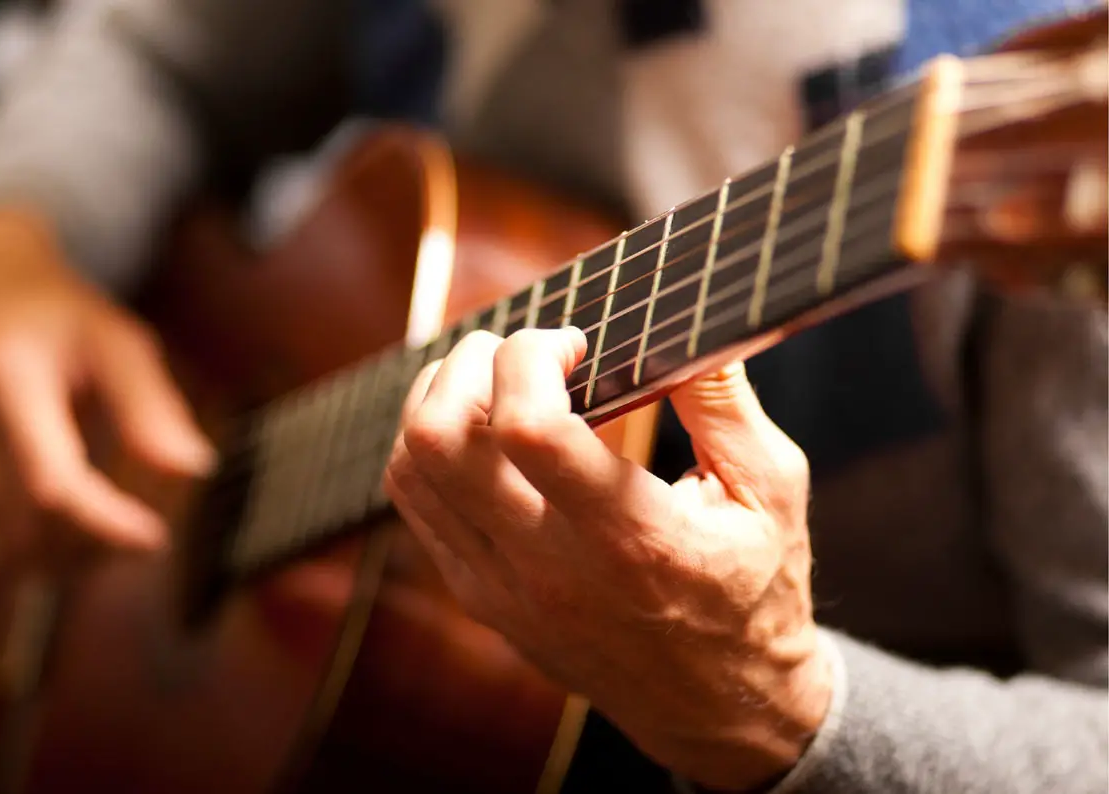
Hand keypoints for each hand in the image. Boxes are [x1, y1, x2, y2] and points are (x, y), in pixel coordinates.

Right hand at [0, 208, 214, 577]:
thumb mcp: (117, 341)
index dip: (107, 522)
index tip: (156, 536)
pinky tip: (51, 529)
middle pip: (24, 528)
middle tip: (136, 528)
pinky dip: (13, 561)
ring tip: (98, 526)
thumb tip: (196, 469)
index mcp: (5, 373)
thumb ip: (151, 405)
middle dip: (91, 544)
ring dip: (53, 560)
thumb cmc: (59, 316)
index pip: (51, 482)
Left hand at [384, 327, 831, 790]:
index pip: (530, 429)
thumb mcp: (772, 494)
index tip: (574, 343)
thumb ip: (725, 403)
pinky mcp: (480, 597)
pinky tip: (480, 429)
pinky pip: (416, 503)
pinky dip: (430, 447)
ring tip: (492, 378)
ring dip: (439, 397)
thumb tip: (681, 324)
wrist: (719, 708)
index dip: (532, 357)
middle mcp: (552, 568)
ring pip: (413, 468)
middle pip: (443, 439)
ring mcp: (504, 588)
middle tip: (520, 348)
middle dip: (469, 361)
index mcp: (634, 539)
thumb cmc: (754, 592)